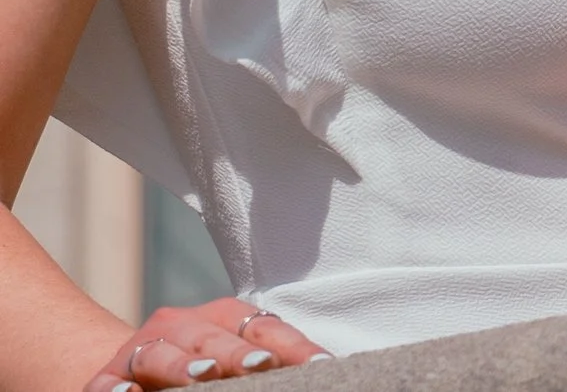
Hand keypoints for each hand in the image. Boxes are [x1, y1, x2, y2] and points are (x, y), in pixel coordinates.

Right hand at [84, 301, 329, 391]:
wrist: (133, 375)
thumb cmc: (206, 371)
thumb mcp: (237, 365)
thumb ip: (274, 365)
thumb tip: (323, 372)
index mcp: (223, 320)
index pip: (263, 328)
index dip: (292, 346)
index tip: (319, 365)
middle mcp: (180, 327)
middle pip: (211, 337)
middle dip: (236, 353)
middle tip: (261, 366)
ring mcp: (139, 352)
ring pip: (160, 353)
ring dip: (181, 366)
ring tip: (203, 376)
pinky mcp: (104, 380)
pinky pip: (106, 384)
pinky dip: (114, 389)